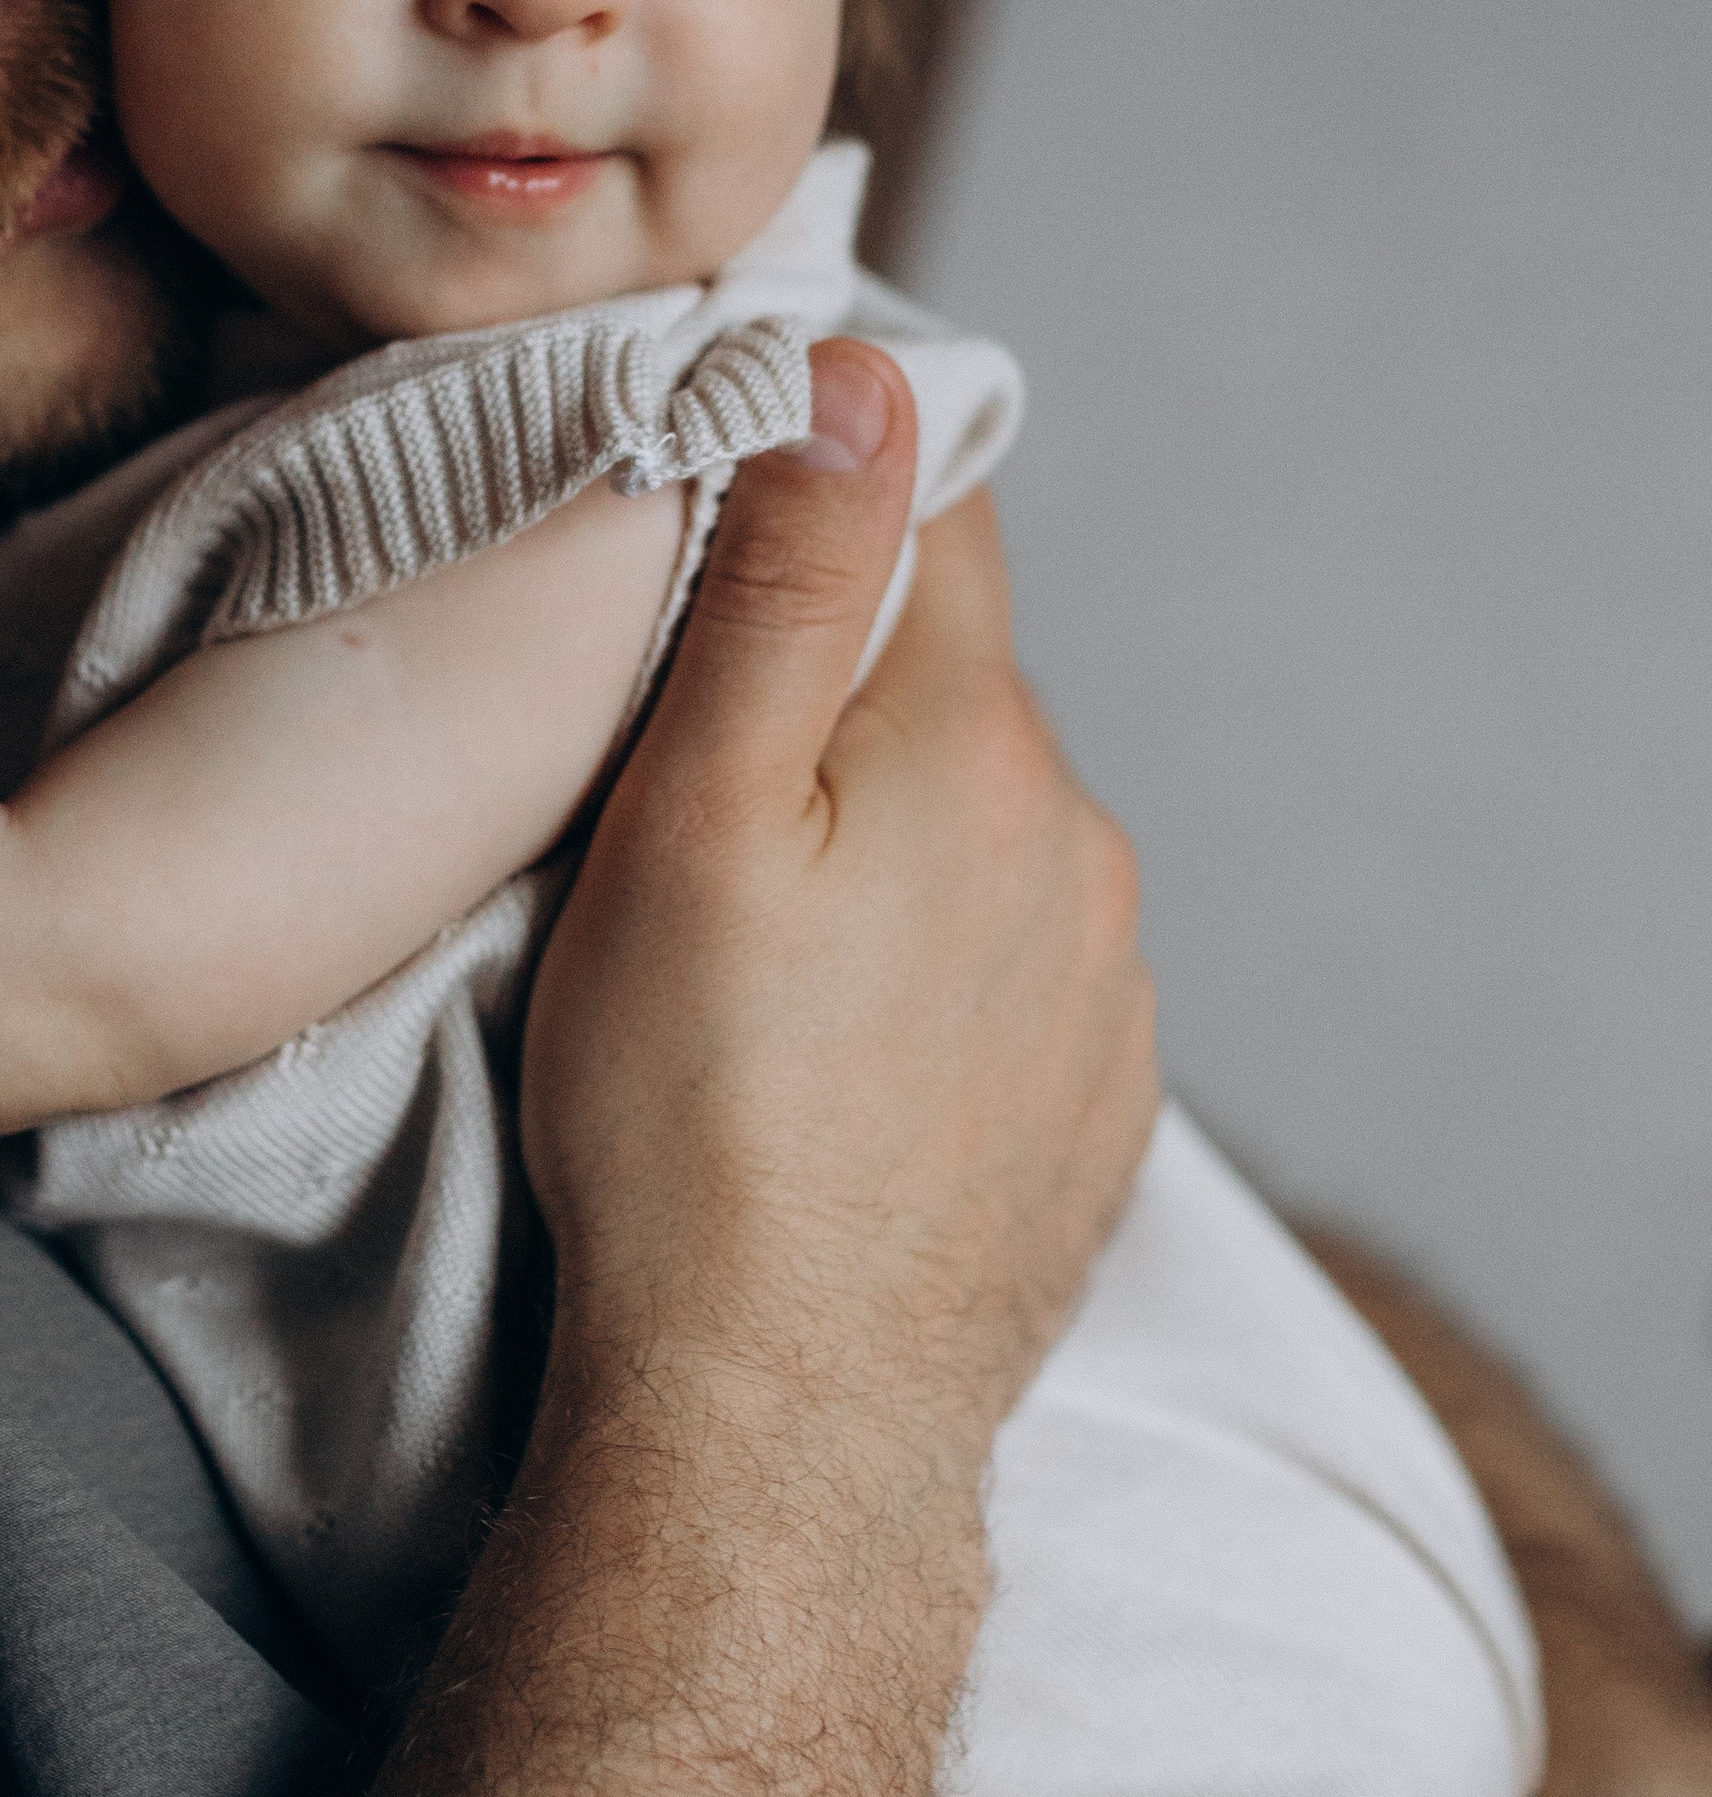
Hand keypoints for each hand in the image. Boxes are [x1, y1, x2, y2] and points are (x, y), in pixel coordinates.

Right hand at [524, 337, 1156, 1449]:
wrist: (784, 1420)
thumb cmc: (693, 1118)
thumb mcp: (689, 818)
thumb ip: (783, 584)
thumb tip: (858, 376)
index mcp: (976, 744)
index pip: (939, 518)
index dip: (836, 487)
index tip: (742, 512)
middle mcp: (1080, 844)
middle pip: (954, 687)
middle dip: (842, 698)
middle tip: (693, 787)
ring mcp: (1107, 985)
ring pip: (985, 836)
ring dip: (891, 844)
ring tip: (758, 952)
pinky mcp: (1098, 1105)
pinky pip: (1016, 972)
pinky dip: (933, 976)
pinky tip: (833, 1058)